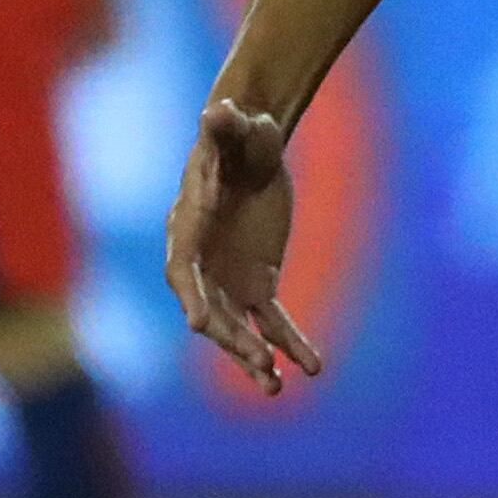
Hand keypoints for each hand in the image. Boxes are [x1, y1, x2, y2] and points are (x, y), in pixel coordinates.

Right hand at [164, 97, 323, 394]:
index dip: (190, 296)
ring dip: (255, 357)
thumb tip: (217, 110)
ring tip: (278, 387)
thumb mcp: (239, 130)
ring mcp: (230, 279)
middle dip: (232, 339)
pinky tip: (313, 366)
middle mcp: (204, 262)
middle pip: (212, 309)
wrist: (256, 151)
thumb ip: (227, 127)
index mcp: (189, 225)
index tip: (198, 324)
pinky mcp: (258, 284)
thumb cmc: (239, 137)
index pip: (183, 268)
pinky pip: (272, 322)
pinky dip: (291, 344)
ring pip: (239, 328)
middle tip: (259, 364)